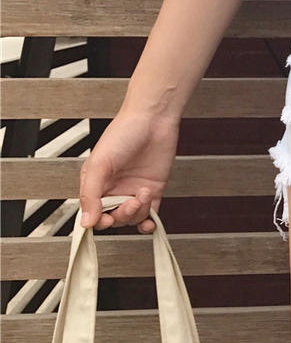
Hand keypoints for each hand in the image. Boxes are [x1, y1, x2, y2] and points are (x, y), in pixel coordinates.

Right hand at [79, 109, 179, 232]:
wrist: (154, 119)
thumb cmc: (123, 133)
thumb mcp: (99, 164)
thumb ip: (90, 195)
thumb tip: (86, 222)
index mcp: (96, 184)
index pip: (92, 214)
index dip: (98, 221)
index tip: (105, 219)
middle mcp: (115, 189)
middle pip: (113, 219)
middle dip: (121, 216)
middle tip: (129, 202)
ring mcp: (134, 190)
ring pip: (132, 218)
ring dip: (137, 212)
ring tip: (142, 193)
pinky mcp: (153, 190)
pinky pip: (149, 215)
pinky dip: (149, 223)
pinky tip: (150, 221)